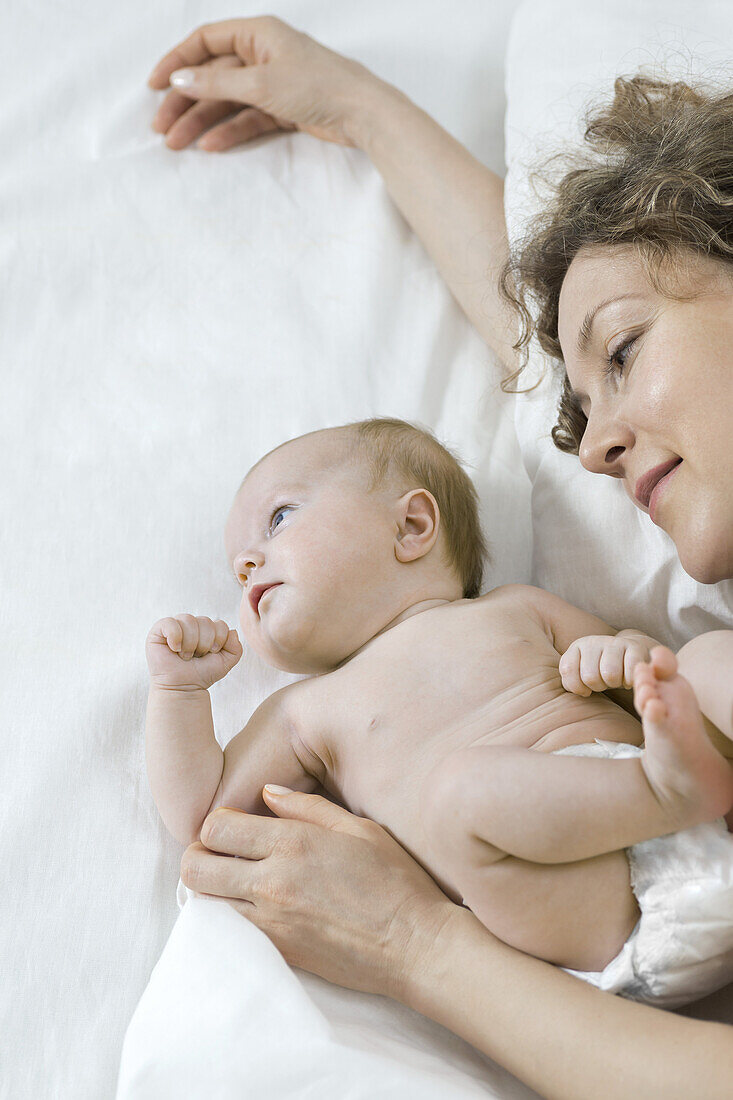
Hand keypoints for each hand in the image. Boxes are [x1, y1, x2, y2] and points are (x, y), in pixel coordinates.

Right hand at [146, 614, 242, 689]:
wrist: (183, 688)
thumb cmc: (201, 674)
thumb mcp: (225, 662)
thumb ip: (236, 648)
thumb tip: (233, 631)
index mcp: (207, 628)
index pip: (220, 624)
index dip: (218, 640)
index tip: (211, 654)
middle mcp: (192, 624)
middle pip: (206, 621)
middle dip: (204, 644)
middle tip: (196, 657)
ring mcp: (175, 626)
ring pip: (189, 620)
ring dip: (190, 644)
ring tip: (185, 656)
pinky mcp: (158, 630)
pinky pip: (170, 622)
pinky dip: (175, 637)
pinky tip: (174, 649)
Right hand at [147, 15, 381, 151]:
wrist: (363, 113)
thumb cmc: (318, 86)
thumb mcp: (261, 83)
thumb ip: (217, 82)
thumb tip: (179, 78)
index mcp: (258, 33)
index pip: (205, 41)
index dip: (176, 61)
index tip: (153, 85)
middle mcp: (263, 54)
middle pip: (213, 75)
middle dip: (185, 101)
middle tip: (161, 128)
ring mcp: (273, 83)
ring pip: (228, 100)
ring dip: (202, 121)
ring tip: (178, 144)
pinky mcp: (284, 109)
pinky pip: (248, 118)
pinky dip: (230, 131)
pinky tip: (211, 146)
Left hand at [180, 788, 456, 999]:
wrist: (414, 945)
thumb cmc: (395, 880)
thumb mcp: (357, 827)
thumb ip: (306, 806)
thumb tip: (266, 793)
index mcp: (293, 843)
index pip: (216, 828)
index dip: (216, 824)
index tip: (233, 826)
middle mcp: (272, 882)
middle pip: (196, 868)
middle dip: (200, 855)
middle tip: (222, 854)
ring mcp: (271, 922)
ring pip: (205, 903)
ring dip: (211, 889)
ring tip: (235, 881)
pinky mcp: (277, 952)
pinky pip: (229, 932)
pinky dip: (227, 918)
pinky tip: (252, 908)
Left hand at [559, 633, 652, 695]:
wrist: (630, 653)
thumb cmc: (601, 669)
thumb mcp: (581, 674)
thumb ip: (570, 682)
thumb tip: (573, 691)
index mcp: (576, 647)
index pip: (567, 670)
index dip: (577, 687)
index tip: (586, 689)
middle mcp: (593, 641)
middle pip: (590, 677)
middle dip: (598, 686)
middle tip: (603, 682)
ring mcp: (614, 642)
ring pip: (610, 674)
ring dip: (614, 683)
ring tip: (616, 679)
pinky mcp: (634, 647)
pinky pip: (630, 671)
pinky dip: (629, 681)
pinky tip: (628, 678)